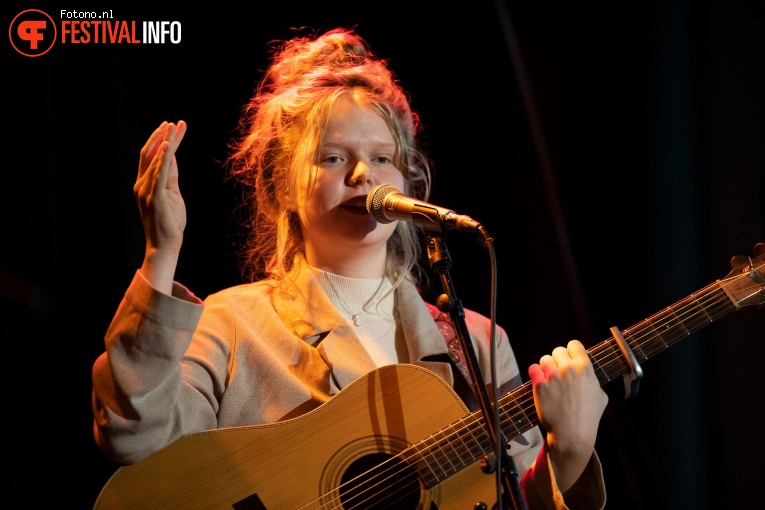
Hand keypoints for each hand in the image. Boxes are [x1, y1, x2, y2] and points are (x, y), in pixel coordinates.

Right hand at [134, 121, 186, 292]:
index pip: (151, 156)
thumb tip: (172, 155)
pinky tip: (170, 146)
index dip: (161, 140)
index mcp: (144, 183)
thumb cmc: (170, 222)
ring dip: (166, 142)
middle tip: (174, 122)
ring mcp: (146, 191)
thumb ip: (171, 175)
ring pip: (155, 160)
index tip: (172, 126)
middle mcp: (141, 184)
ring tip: (175, 128)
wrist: (165, 244)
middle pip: (150, 154)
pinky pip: (159, 174)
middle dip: (162, 136)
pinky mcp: (155, 197)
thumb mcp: (172, 193)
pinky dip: (164, 159)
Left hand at [528, 339, 607, 491]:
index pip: (574, 345)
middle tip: (558, 371)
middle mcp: (569, 370)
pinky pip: (533, 368)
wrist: (572, 435)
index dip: (571, 351)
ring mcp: (553, 377)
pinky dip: (535, 373)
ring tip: (549, 378)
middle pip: (558, 351)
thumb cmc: (588, 417)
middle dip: (558, 360)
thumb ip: (593, 381)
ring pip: (545, 359)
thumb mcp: (601, 397)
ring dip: (546, 367)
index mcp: (585, 369)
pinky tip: (539, 380)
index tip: (569, 358)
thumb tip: (589, 374)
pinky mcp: (540, 385)